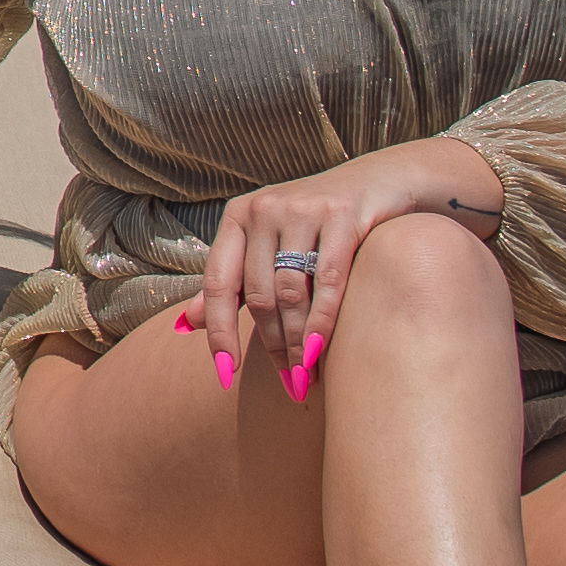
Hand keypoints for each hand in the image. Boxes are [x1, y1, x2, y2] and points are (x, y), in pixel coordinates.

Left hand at [179, 144, 499, 400]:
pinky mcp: (343, 216)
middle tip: (286, 383)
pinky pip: (328, 281)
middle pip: (257, 294)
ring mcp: (302, 209)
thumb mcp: (265, 244)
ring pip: (290, 292)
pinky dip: (322, 321)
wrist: (380, 181)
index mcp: (237, 216)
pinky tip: (321, 352)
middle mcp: (264, 208)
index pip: (217, 284)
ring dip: (297, 343)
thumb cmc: (314, 223)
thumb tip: (186, 325)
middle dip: (271, 346)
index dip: (218, 332)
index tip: (224, 374)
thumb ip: (231, 283)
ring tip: (304, 377)